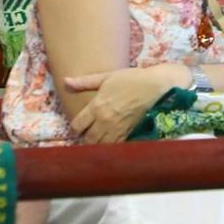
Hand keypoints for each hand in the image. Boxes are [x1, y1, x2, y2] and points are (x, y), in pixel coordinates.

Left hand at [61, 63, 183, 143]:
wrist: (157, 86)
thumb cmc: (132, 79)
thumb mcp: (107, 77)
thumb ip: (85, 82)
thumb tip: (65, 81)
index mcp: (96, 106)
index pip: (77, 125)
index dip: (76, 126)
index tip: (81, 124)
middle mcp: (104, 120)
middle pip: (87, 138)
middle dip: (86, 136)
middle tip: (90, 132)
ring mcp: (117, 129)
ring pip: (100, 145)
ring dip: (98, 144)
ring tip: (100, 139)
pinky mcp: (129, 133)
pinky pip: (115, 146)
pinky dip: (111, 146)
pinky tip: (112, 142)